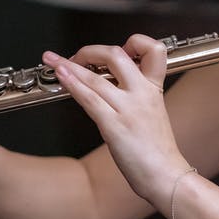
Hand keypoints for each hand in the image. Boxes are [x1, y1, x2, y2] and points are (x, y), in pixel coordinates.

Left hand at [41, 34, 190, 208]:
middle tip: (76, 56)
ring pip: (95, 77)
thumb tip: (111, 86)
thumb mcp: (154, 113)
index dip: (135, 41)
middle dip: (90, 51)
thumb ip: (138, 96)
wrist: (166, 177)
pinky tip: (61, 76)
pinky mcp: (115, 126)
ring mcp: (128, 108)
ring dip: (69, 65)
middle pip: (116, 55)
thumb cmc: (158, 151)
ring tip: (52, 59)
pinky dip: (72, 84)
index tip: (119, 47)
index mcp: (154, 89)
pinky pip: (89, 99)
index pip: (153, 49)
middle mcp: (142, 93)